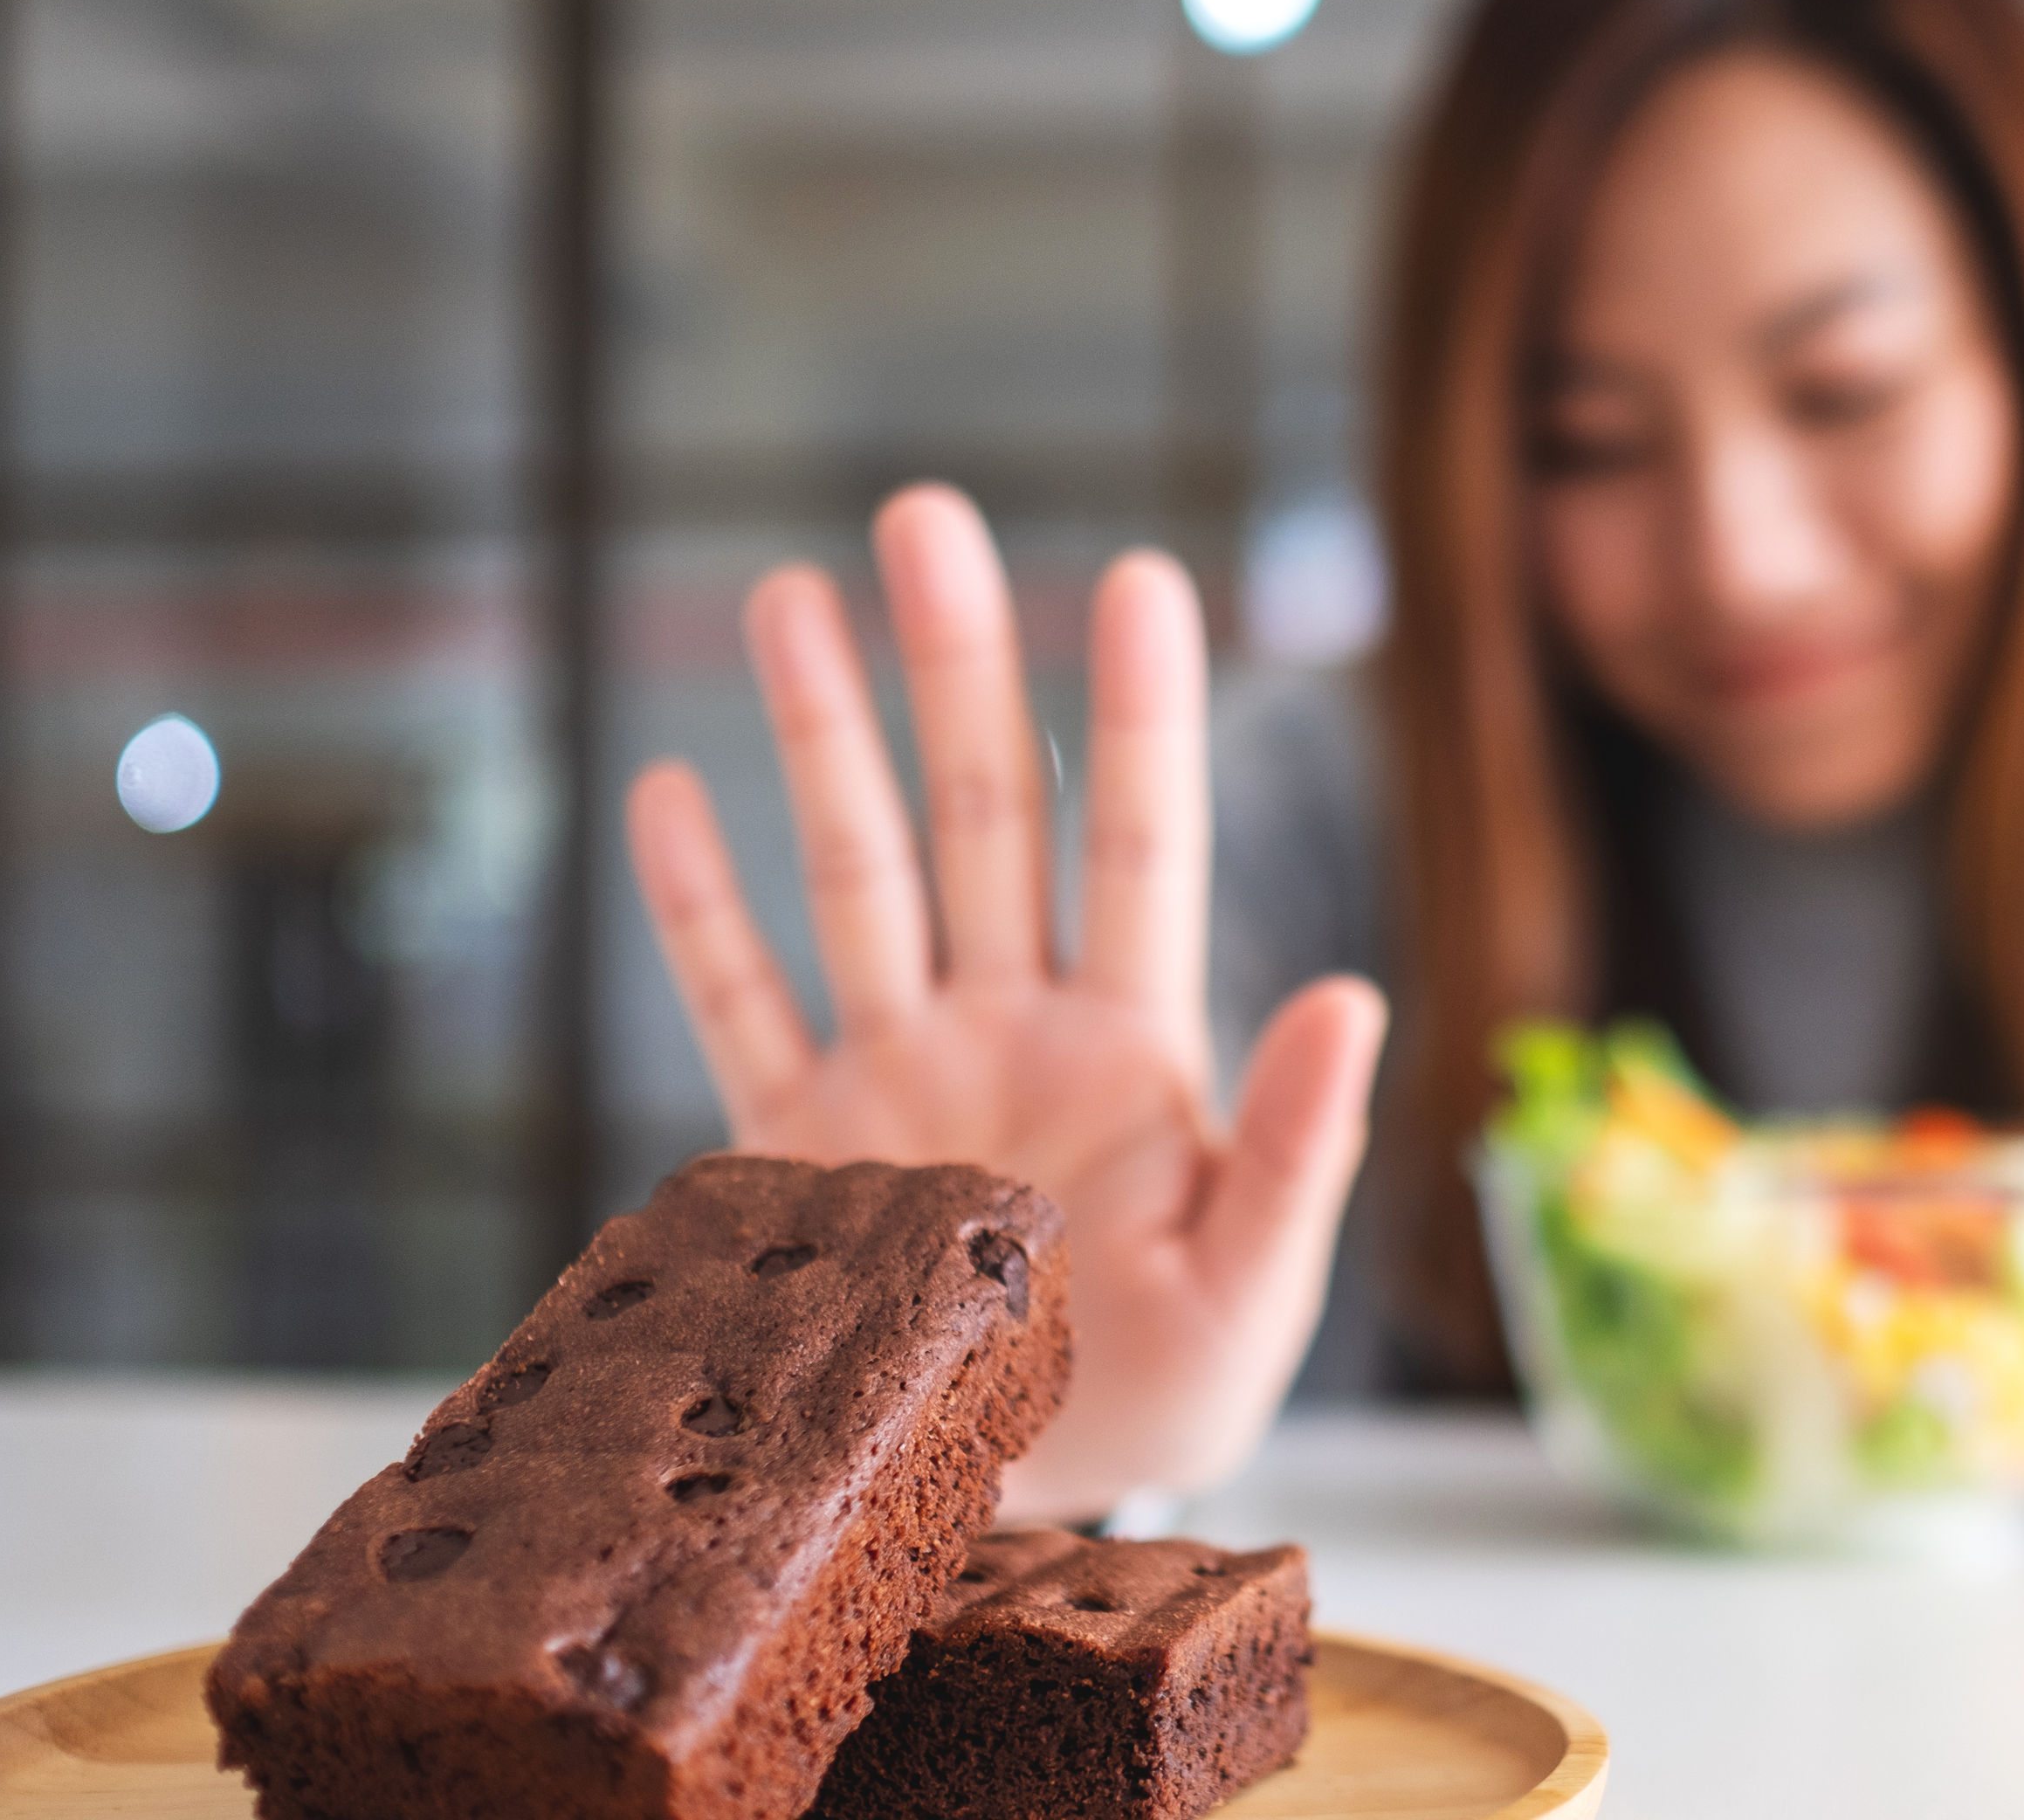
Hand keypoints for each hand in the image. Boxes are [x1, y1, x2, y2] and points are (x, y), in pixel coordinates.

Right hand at [624, 484, 1386, 1520]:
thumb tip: (1354, 989)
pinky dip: (700, 909)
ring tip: (791, 596)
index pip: (1142, 844)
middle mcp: (1007, 1025)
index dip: (1139, 715)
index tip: (1140, 577)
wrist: (1016, 1507)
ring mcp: (895, 1072)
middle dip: (957, 664)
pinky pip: (739, 1004)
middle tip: (926, 516)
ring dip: (823, 738)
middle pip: (985, 811)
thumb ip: (1302, 1147)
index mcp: (1131, 1048)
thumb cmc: (1165, 1389)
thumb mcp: (1256, 1287)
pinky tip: (669, 793)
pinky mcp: (794, 1148)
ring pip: (857, 872)